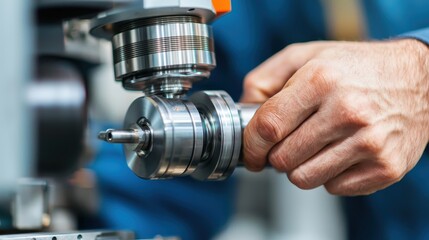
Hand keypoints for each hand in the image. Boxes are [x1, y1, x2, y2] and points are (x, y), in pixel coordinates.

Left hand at [242, 40, 428, 195]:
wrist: (419, 79)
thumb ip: (265, 79)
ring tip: (315, 146)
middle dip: (276, 155)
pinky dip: (329, 174)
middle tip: (290, 141)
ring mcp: (370, 142)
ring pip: (304, 179)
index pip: (269, 127)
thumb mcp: (305, 56)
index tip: (251, 152)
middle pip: (283, 159)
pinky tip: (340, 152)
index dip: (251, 145)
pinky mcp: (386, 167)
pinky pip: (334, 187)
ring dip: (301, 167)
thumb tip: (244, 110)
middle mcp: (347, 112)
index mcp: (321, 81)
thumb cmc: (356, 68)